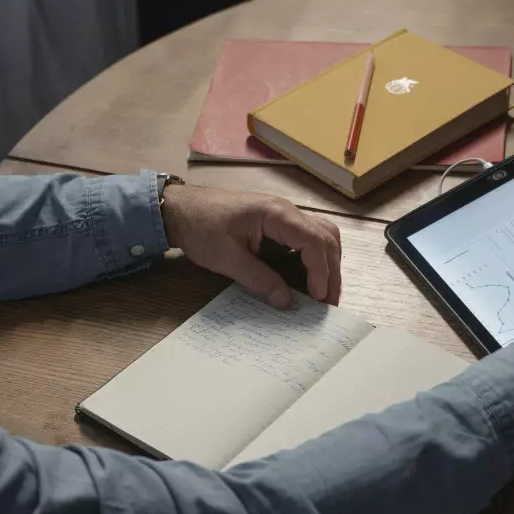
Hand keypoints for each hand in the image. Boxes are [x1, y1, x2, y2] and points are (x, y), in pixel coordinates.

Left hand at [161, 184, 341, 307]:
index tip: (319, 298)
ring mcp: (284, 217)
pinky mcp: (277, 225)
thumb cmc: (200, 227)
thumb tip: (285, 301)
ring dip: (327, 264)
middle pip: (326, 237)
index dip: (321, 271)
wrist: (181, 209)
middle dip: (332, 271)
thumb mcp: (227, 258)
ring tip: (324, 294)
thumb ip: (258, 279)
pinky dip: (314, 260)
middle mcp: (287, 211)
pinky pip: (306, 240)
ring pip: (321, 237)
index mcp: (276, 214)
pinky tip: (309, 281)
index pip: (314, 241)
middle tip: (330, 303)